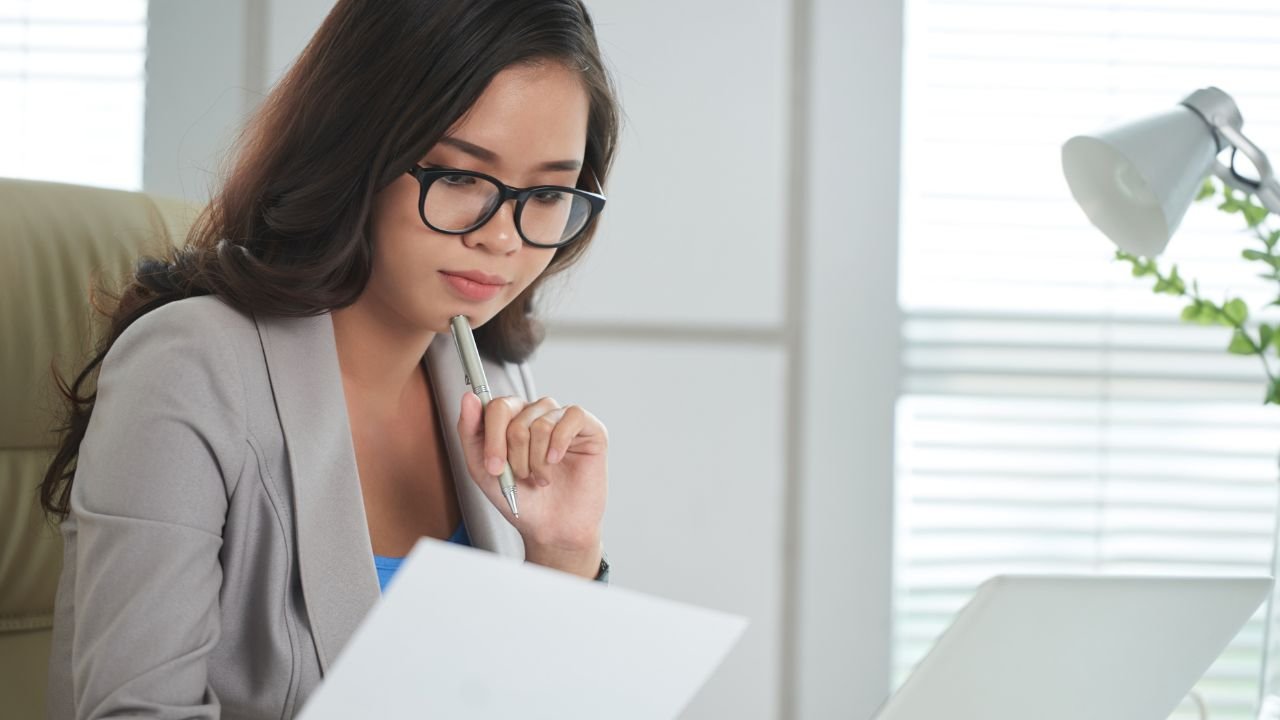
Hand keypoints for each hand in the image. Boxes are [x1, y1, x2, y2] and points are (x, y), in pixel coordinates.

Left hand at [457, 392, 607, 576]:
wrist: (552, 527)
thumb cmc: (522, 499)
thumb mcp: (484, 469)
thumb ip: (470, 431)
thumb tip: (469, 397)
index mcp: (511, 419)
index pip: (496, 406)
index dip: (493, 438)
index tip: (494, 468)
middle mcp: (537, 413)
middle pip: (515, 414)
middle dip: (513, 453)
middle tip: (521, 476)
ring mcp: (562, 419)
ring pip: (541, 422)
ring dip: (536, 459)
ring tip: (540, 477)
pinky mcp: (589, 428)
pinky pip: (572, 416)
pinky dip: (559, 444)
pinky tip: (556, 461)